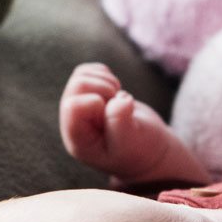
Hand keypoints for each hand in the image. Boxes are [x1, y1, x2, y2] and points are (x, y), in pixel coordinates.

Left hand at [58, 62, 208, 184]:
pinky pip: (88, 70)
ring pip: (82, 75)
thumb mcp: (131, 144)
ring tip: (118, 100)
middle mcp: (73, 122)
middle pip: (77, 84)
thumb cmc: (139, 151)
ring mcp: (79, 106)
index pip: (73, 106)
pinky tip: (115, 94)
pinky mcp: (88, 94)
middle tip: (120, 104)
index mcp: (79, 139)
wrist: (147, 150)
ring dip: (107, 82)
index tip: (115, 114)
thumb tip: (117, 99)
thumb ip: (120, 123)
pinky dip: (106, 76)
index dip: (97, 102)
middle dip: (104, 88)